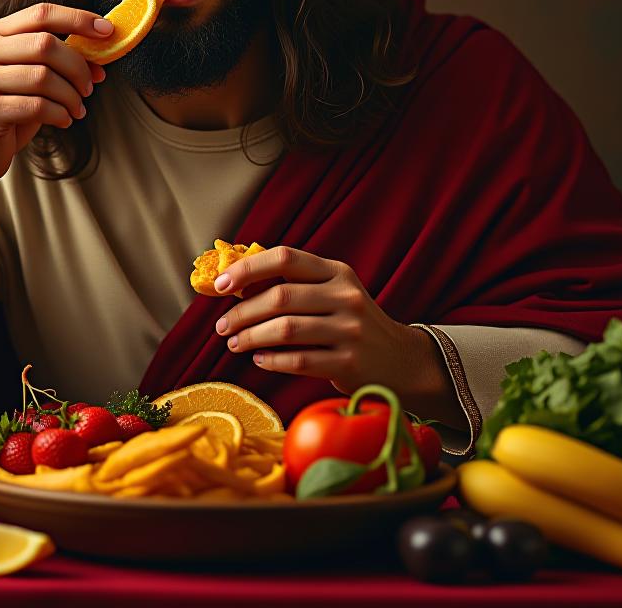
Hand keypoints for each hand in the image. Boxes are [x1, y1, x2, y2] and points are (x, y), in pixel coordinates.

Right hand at [0, 3, 111, 191]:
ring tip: (77, 108)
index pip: (41, 13)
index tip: (107, 30)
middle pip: (46, 44)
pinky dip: (60, 114)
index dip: (78, 19)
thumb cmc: (8, 111)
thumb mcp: (31, 79)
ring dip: (71, 95)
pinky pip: (37, 106)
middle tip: (90, 87)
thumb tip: (101, 58)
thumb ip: (58, 62)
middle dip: (78, 67)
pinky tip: (63, 120)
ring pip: (44, 77)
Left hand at [212, 246, 449, 412]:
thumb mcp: (332, 292)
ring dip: (250, 337)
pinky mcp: (350, 363)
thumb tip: (232, 283)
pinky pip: (299, 360)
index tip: (220, 284)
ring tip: (234, 344)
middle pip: (280, 297)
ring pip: (285, 329)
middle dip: (242, 312)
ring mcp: (350, 330)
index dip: (248, 268)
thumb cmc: (351, 323)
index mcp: (336, 271)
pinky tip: (259, 359)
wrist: (401, 361)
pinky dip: (272, 360)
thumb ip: (293, 284)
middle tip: (221, 326)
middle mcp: (345, 296)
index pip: (285, 257)